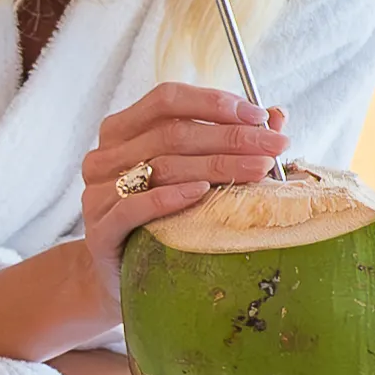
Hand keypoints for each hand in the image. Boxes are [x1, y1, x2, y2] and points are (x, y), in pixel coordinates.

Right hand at [79, 84, 286, 295]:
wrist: (120, 275)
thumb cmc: (161, 220)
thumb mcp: (194, 174)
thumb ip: (229, 142)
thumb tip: (277, 115)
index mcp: (122, 130)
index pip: (167, 99)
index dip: (213, 103)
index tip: (258, 116)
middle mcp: (105, 156)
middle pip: (171, 134)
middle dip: (230, 137)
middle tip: (274, 146)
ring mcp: (97, 192)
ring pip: (161, 166)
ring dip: (215, 165)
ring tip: (258, 169)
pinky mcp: (99, 230)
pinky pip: (135, 206)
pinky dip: (171, 197)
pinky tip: (202, 192)